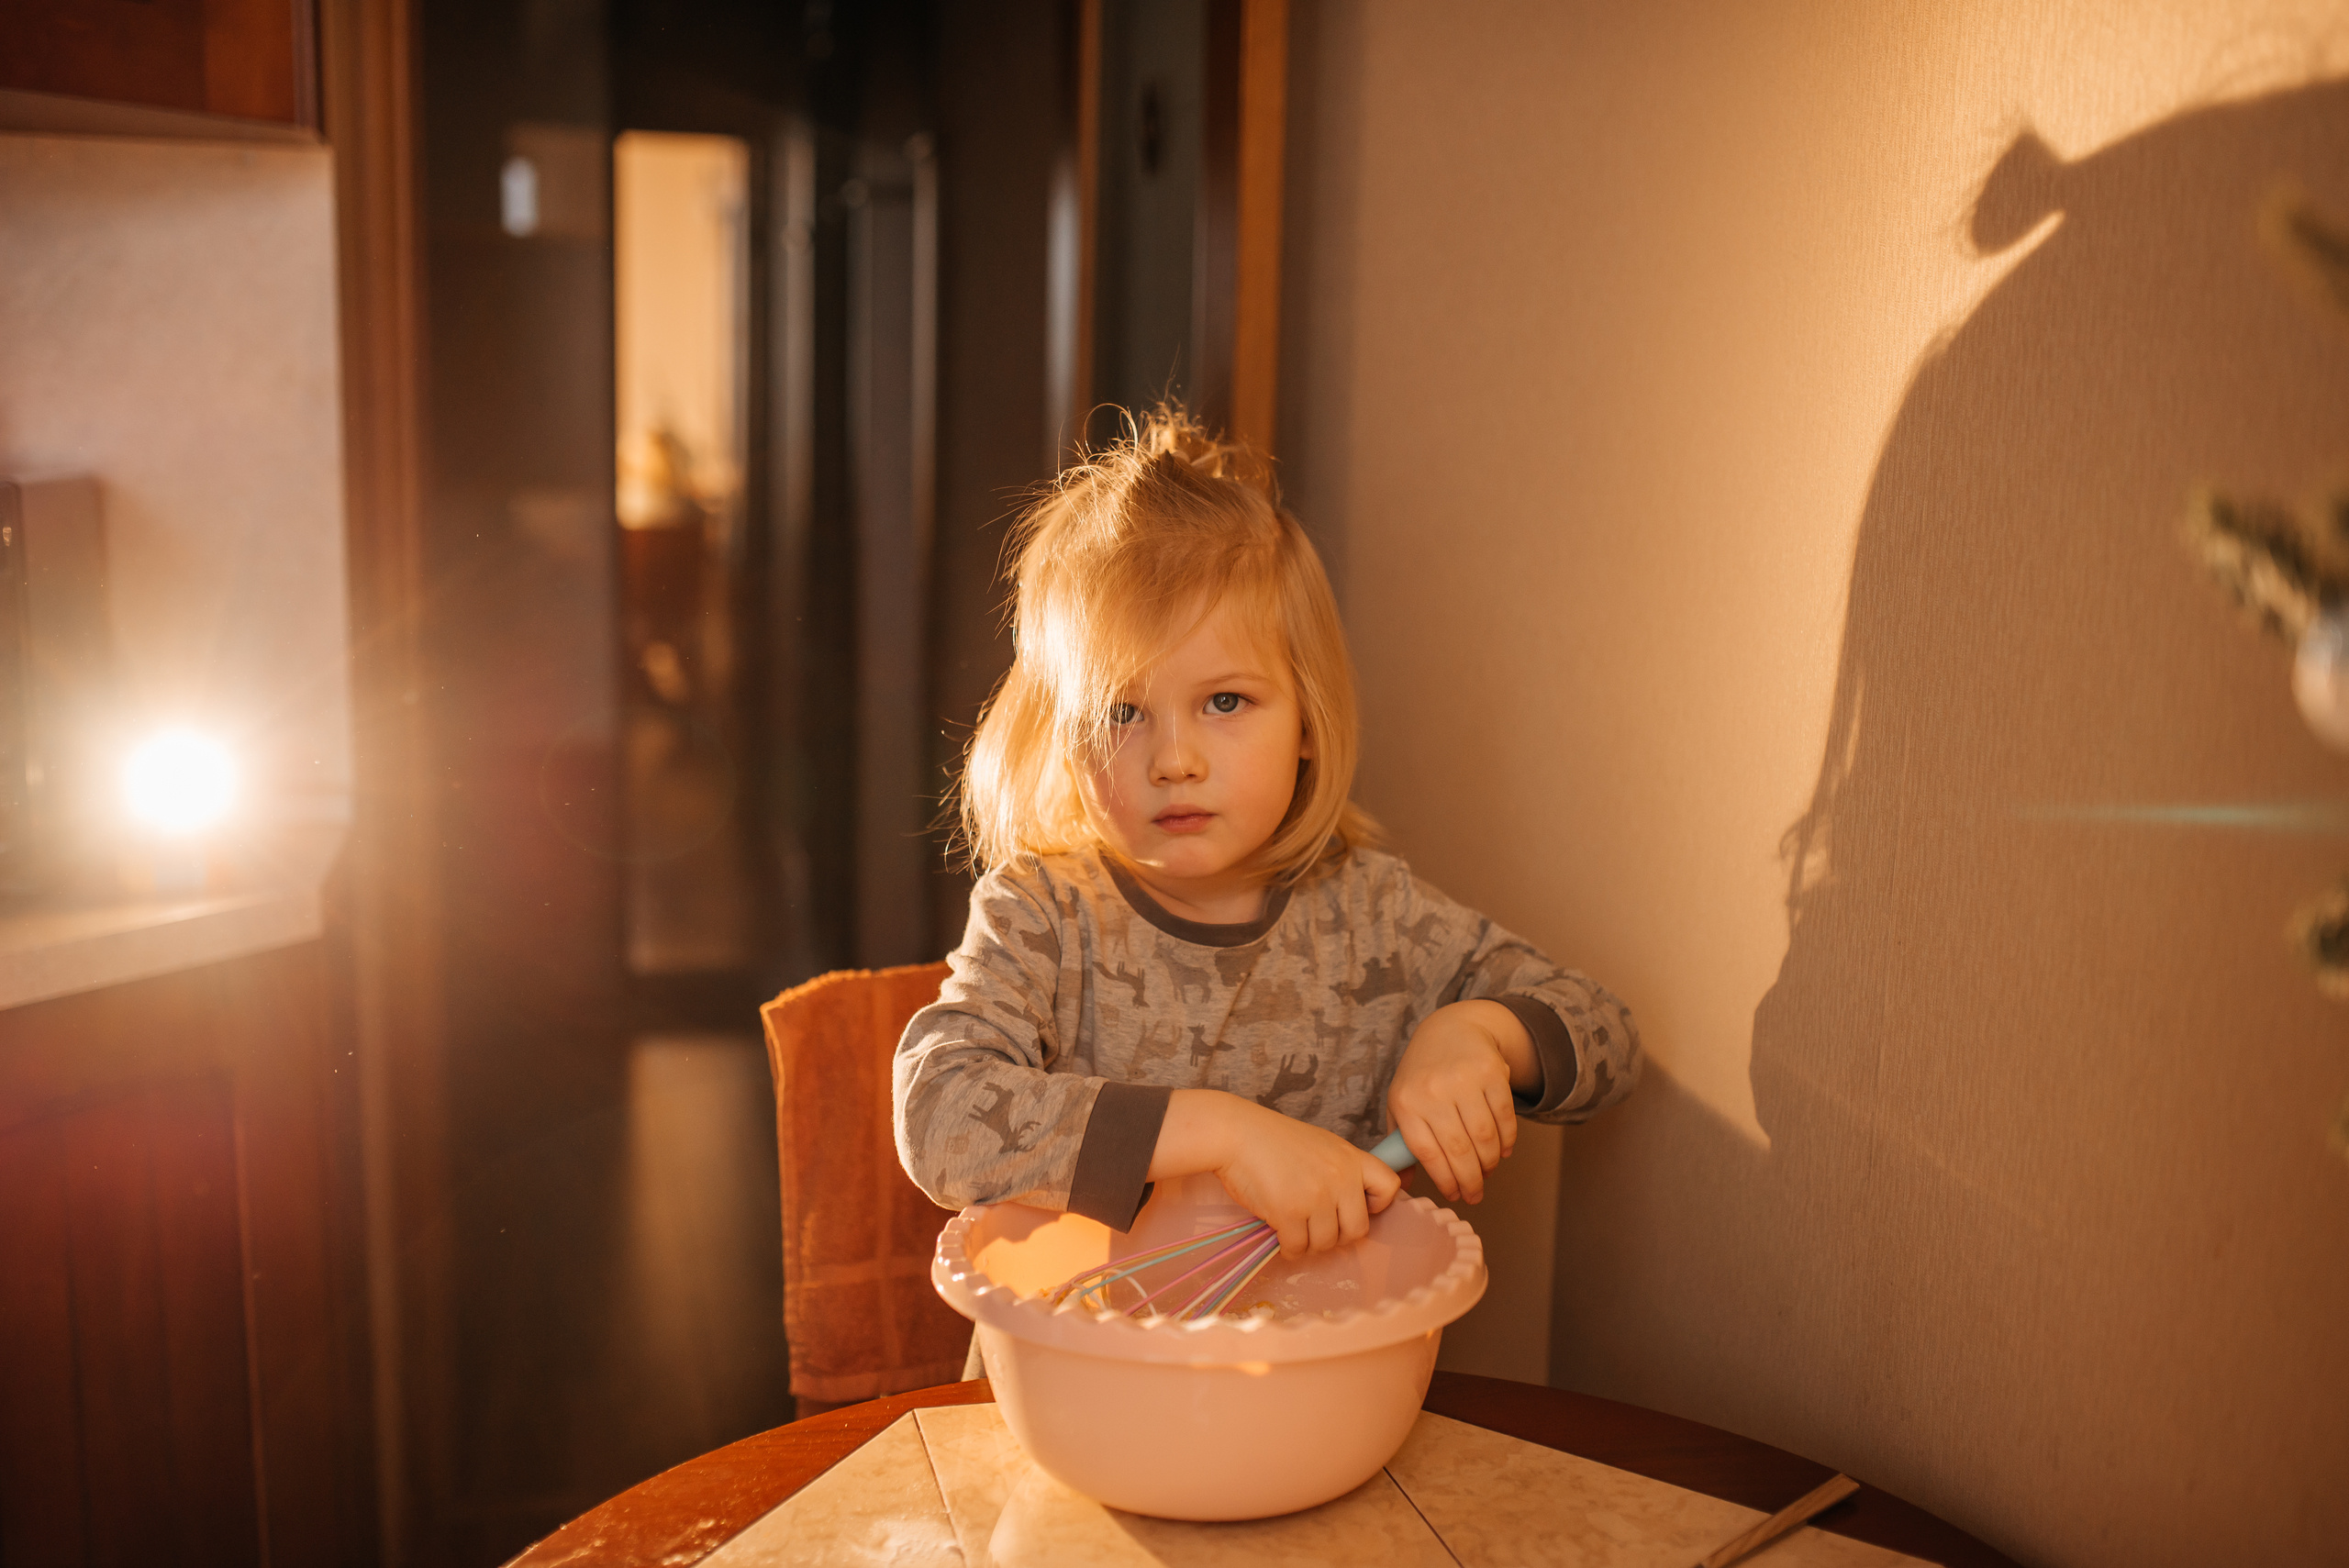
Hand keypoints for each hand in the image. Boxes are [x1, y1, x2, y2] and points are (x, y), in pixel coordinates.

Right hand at [1151, 1090, 1401, 1255]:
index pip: (1389, 1187)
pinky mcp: (1290, 1213)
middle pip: (1358, 1229)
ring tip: (1295, 1229)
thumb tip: (1349, 1207)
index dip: (1377, 1205)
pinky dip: (1289, 1247)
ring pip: (1326, 1243)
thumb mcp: (1320, 1145)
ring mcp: (1316, 1196)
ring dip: (1310, 1243)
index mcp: (1351, 1157)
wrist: (1235, 1133)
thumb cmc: (1273, 1139)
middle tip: (1318, 1228)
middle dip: (1338, 1235)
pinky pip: (1298, 1247)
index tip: (1356, 1207)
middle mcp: (1340, 1178)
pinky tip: (1280, 1236)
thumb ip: (1340, 1170)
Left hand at [1386, 1000, 1534, 1203]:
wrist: (1450, 1029)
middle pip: (1459, 1151)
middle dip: (1471, 1181)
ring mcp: (1463, 1080)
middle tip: (1476, 1195)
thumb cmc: (1422, 1075)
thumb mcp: (1401, 1102)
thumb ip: (1400, 1143)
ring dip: (1490, 1163)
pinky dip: (1507, 1141)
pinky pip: (1505, 1119)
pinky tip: (1503, 1151)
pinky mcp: (1491, 1072)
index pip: (1427, 1154)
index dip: (1445, 1181)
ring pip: (1485, 1139)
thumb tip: (1404, 1184)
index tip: (1455, 1195)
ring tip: (1488, 1172)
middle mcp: (1433, 1090)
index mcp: (1406, 1103)